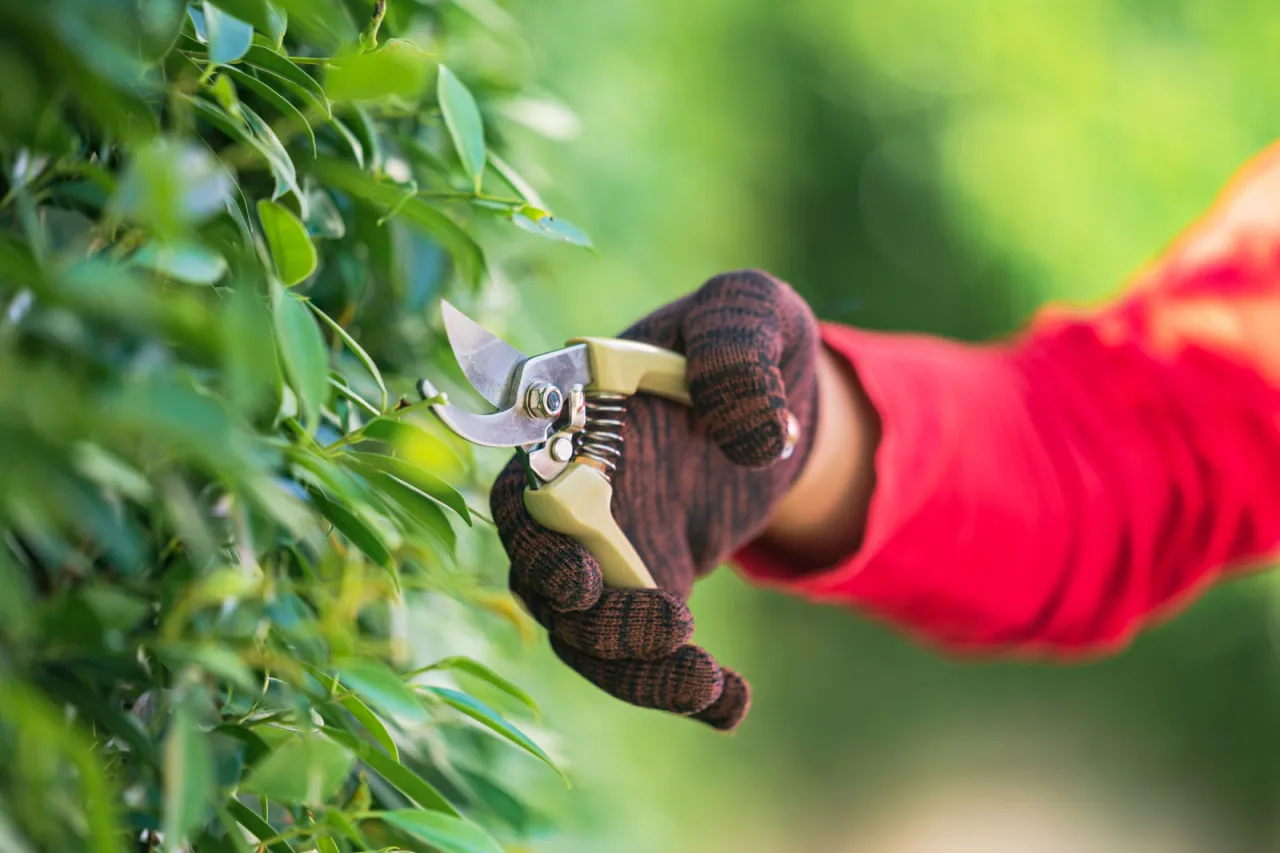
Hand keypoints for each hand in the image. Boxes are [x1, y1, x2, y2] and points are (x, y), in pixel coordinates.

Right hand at [491, 270, 821, 729]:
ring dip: (637, 671)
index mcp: (577, 424)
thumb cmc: (748, 337)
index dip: (538, 544)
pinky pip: (645, 654)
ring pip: (588, 634)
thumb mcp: (754, 310)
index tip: (585, 582)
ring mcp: (611, 548)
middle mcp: (578, 495)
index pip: (524, 491)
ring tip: (710, 687)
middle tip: (672, 629)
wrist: (779, 390)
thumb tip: (753, 437)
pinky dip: (682, 687)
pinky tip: (735, 702)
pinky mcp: (653, 586)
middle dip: (591, 620)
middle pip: (544, 579)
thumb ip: (740, 347)